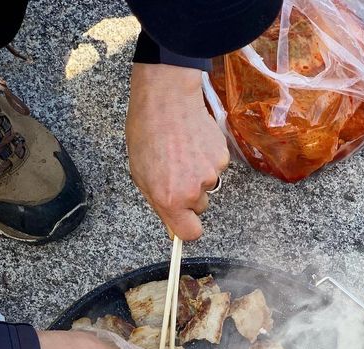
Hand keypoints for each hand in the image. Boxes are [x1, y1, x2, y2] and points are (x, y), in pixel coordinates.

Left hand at [126, 63, 229, 239]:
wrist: (167, 98)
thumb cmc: (147, 133)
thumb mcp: (141, 175)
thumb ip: (159, 203)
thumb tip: (172, 228)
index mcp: (170, 200)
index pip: (191, 233)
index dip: (188, 228)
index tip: (184, 221)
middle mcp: (193, 191)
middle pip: (199, 207)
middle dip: (190, 195)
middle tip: (175, 171)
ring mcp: (210, 174)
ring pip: (207, 185)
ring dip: (197, 174)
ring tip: (181, 151)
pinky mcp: (222, 157)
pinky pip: (215, 167)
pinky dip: (206, 157)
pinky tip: (192, 142)